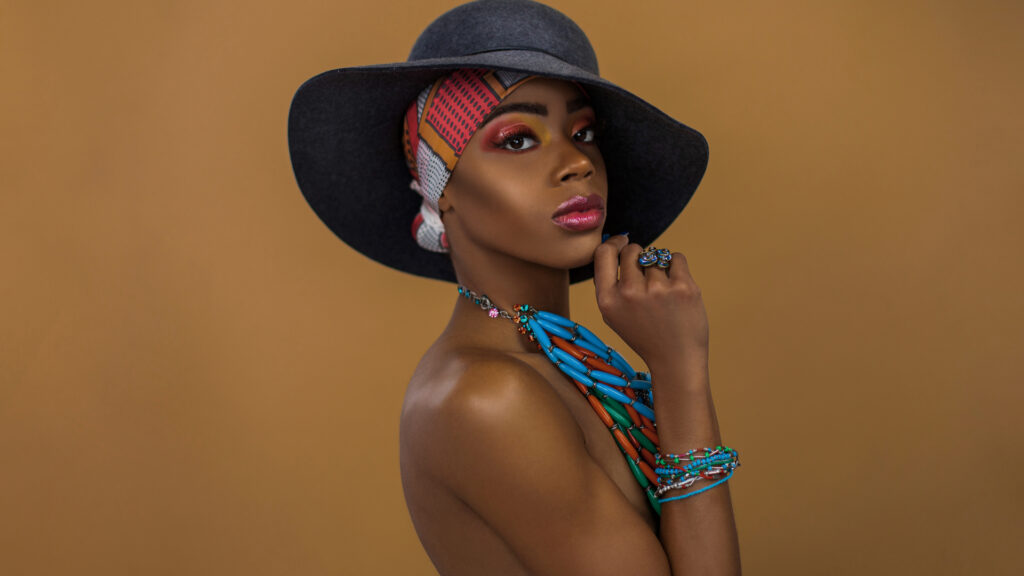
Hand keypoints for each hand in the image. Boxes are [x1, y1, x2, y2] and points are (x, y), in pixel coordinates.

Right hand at [593, 235, 708, 370]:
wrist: (675, 359)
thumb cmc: (644, 335)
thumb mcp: (613, 316)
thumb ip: (608, 284)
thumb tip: (613, 246)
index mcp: (607, 301)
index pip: (603, 254)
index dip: (614, 243)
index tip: (622, 241)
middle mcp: (630, 293)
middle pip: (631, 251)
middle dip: (639, 256)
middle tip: (646, 274)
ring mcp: (658, 289)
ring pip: (656, 256)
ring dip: (660, 267)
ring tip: (663, 292)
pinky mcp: (684, 287)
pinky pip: (676, 257)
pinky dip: (676, 266)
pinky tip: (676, 286)